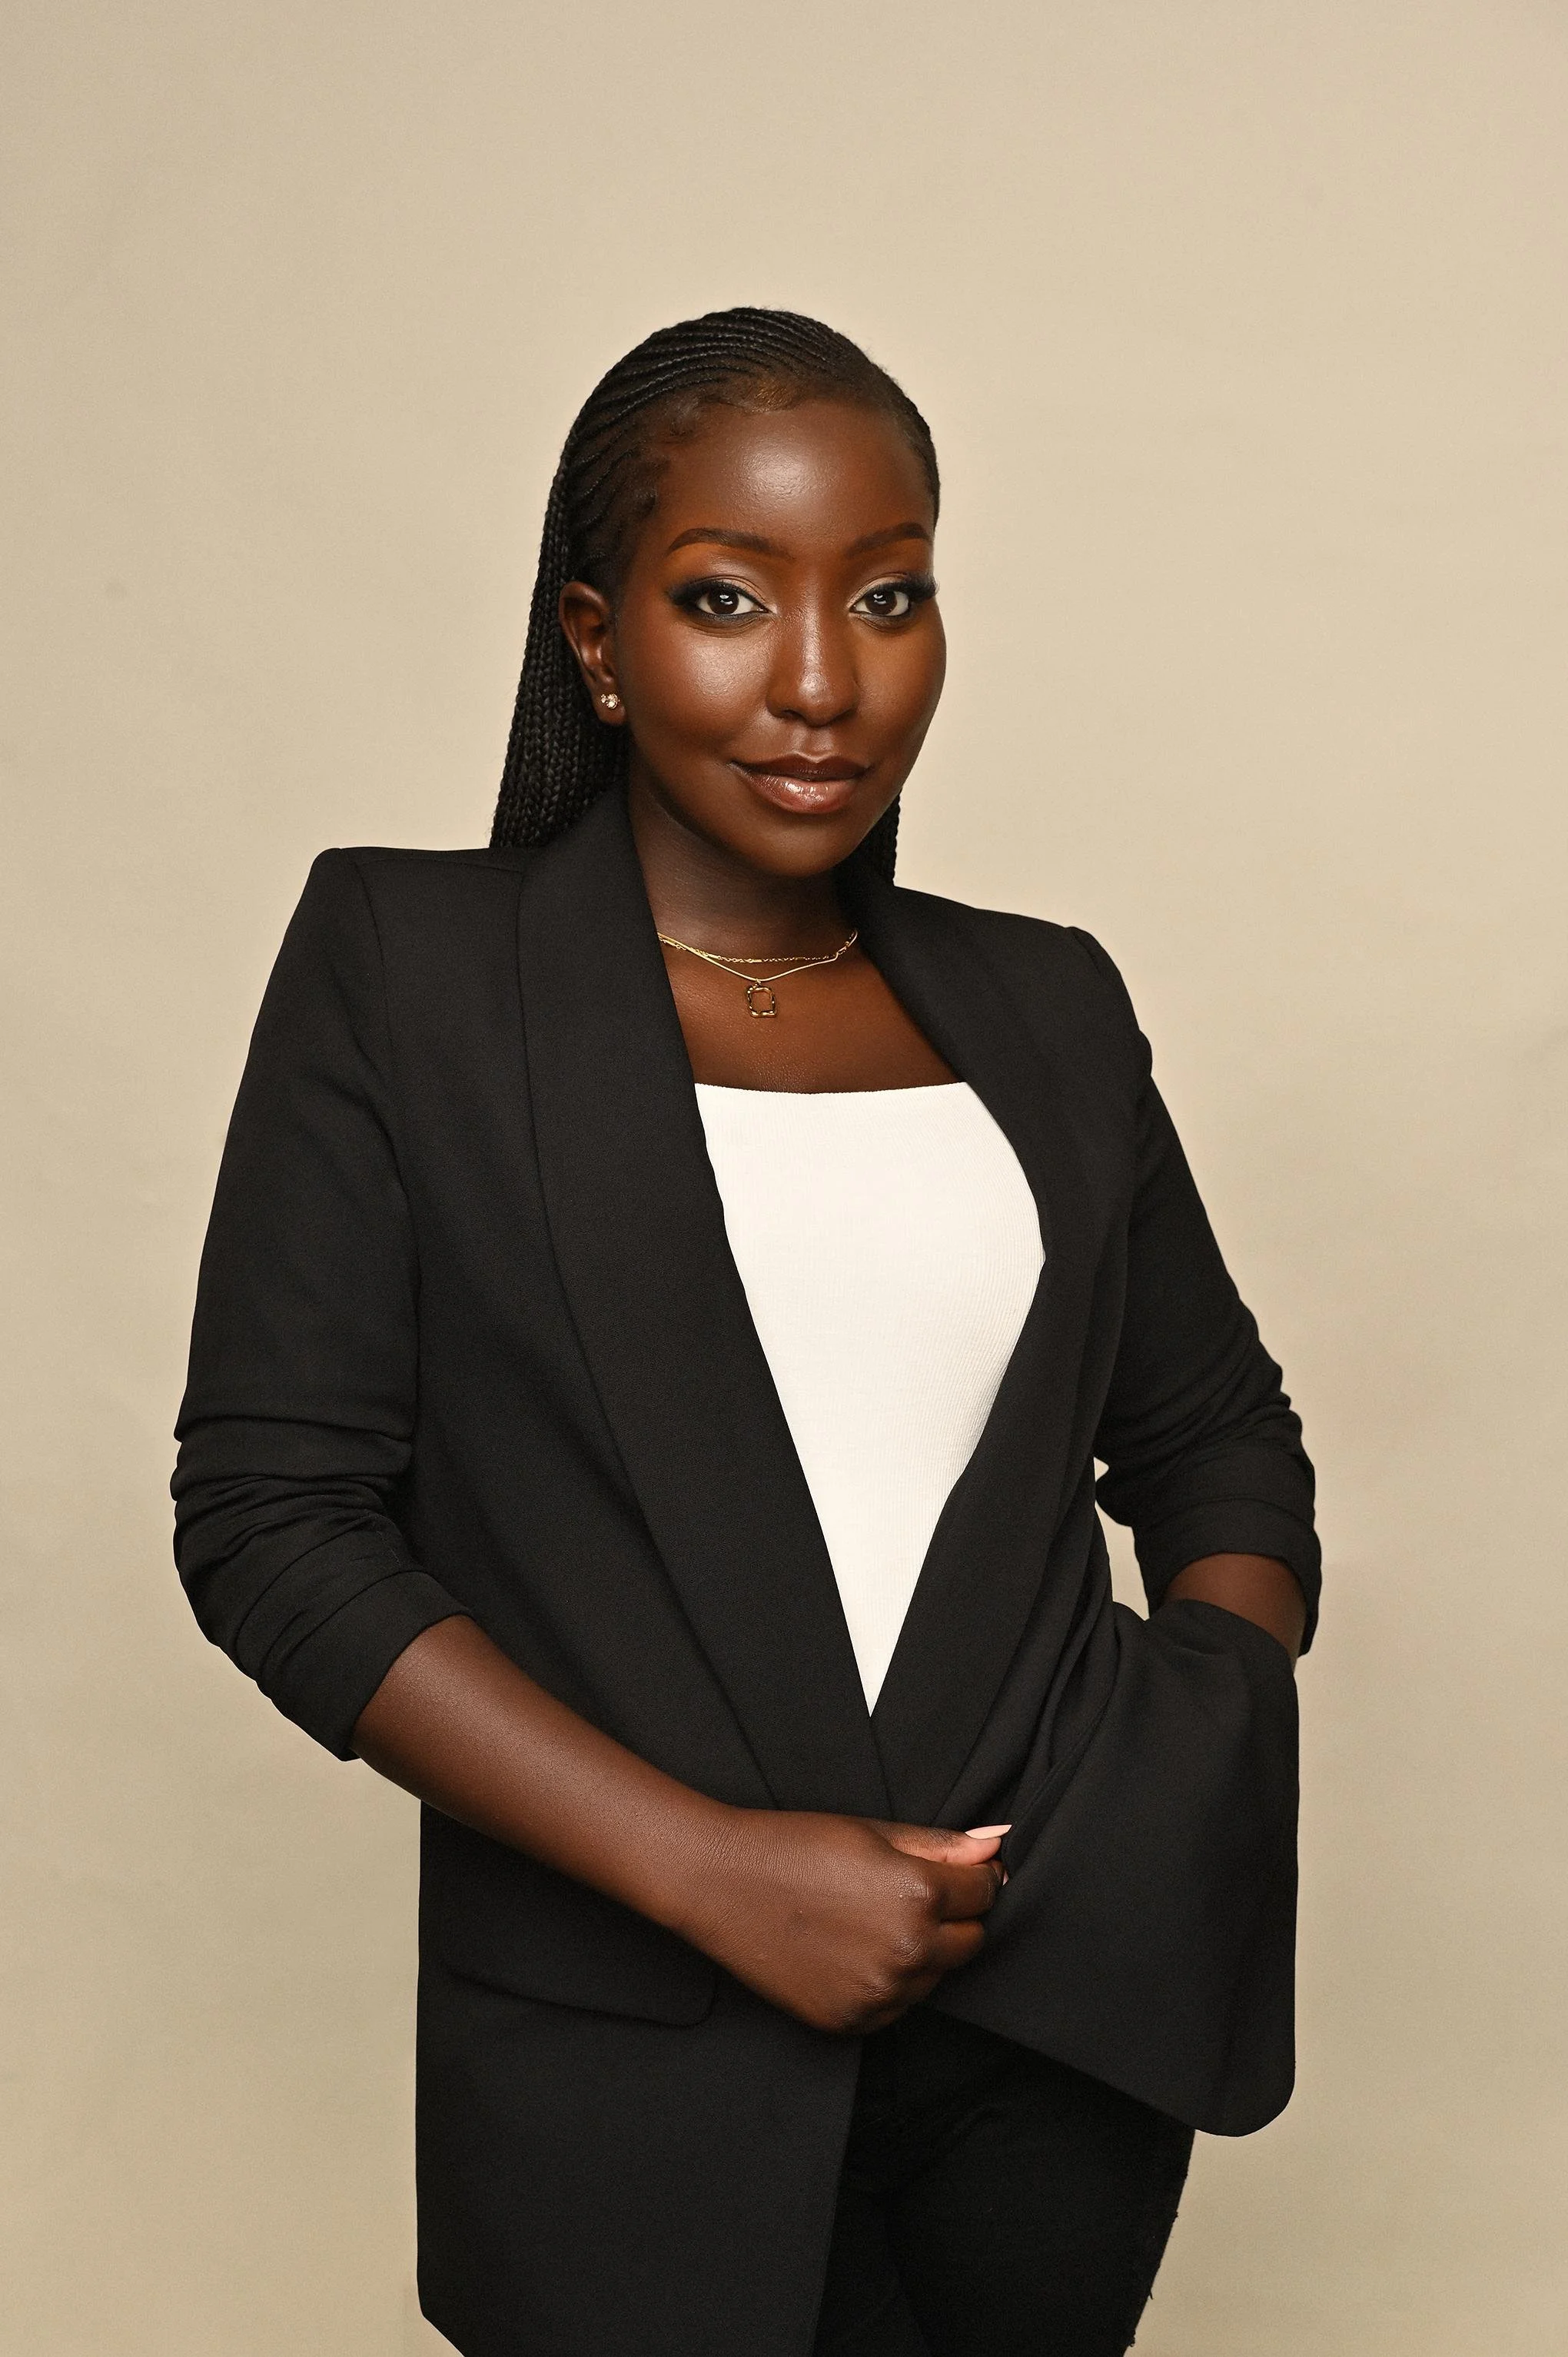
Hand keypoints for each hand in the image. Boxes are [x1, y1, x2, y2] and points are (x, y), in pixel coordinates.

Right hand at [673, 1810, 1004, 2034]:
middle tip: (902, 1893)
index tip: (949, 1870)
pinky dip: (888, 1984)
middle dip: (952, 1916)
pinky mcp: (850, 2022)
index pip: (986, 1892)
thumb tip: (996, 1844)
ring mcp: (878, 1994)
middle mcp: (906, 1951)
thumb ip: (941, 1845)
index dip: (971, 1877)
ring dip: (922, 1953)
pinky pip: (897, 2008)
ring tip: (868, 1919)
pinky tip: (851, 1951)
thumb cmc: (794, 1845)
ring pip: (936, 1977)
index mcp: (918, 1894)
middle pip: (971, 1940)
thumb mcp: (873, 1831)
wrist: (720, 1882)